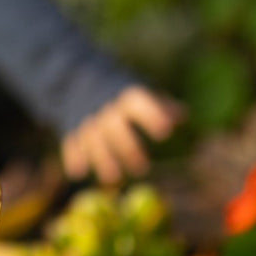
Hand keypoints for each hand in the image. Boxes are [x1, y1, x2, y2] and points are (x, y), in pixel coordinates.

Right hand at [60, 86, 185, 186]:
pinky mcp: (72, 126)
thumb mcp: (140, 89)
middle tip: (143, 169)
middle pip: (116, 128)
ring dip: (102, 159)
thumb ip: (160, 104)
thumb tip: (183, 117)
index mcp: (127, 96)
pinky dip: (74, 157)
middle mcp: (106, 107)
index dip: (152, 117)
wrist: (78, 77)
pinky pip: (72, 142)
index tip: (165, 132)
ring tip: (113, 179)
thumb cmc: (121, 90)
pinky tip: (78, 173)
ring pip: (93, 139)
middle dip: (128, 148)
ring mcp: (87, 117)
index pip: (140, 104)